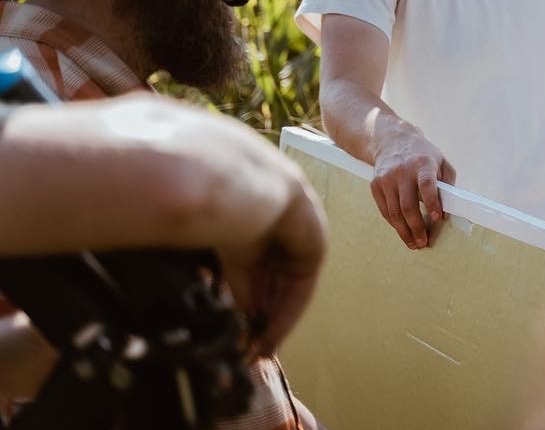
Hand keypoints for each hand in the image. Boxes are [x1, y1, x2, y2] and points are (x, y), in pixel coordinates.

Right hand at [220, 177, 327, 354]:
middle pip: (275, 289)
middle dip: (263, 321)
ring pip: (287, 294)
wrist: (251, 193)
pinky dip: (286, 317)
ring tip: (258, 353)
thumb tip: (246, 319)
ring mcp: (301, 246)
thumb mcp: (233, 261)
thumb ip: (242, 287)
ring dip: (274, 325)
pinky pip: (300, 292)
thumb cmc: (229, 214)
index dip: (250, 304)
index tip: (240, 332)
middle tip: (249, 352)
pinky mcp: (314, 254)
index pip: (259, 275)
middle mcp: (283, 239)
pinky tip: (271, 338)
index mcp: (261, 232)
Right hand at [370, 127, 453, 248]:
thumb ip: (448, 182)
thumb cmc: (422, 155)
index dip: (432, 203)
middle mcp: (403, 171)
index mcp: (423, 164)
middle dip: (416, 227)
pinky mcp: (375, 185)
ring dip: (404, 231)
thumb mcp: (441, 161)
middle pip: (408, 205)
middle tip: (423, 242)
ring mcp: (387, 178)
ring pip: (394, 211)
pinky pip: (385, 210)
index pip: (427, 185)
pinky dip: (394, 223)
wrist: (392, 140)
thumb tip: (450, 207)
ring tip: (414, 243)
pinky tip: (402, 231)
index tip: (437, 219)